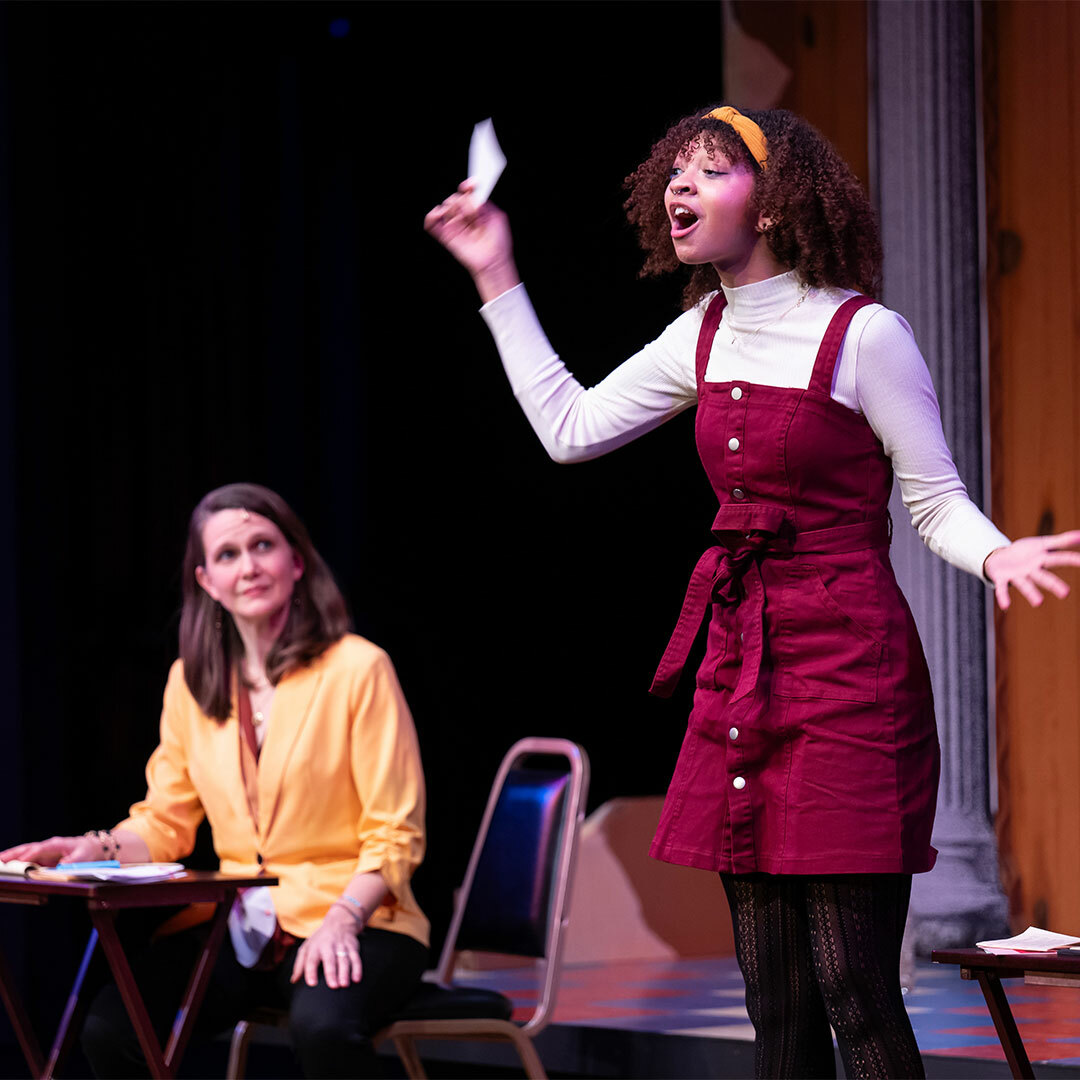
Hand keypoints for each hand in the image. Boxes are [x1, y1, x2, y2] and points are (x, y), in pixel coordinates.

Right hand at [0, 835, 103, 866]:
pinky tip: (6, 865)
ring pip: (24, 854)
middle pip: (28, 849)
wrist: (94, 848)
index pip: (41, 849)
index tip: (20, 861)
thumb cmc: (88, 852)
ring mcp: (44, 853)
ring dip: (10, 858)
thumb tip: (59, 868)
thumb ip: (71, 863)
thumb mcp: (83, 857)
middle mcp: (48, 847)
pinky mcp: (43, 859)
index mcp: (57, 844)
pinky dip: (16, 862)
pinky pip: (27, 860)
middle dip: (13, 854)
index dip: (30, 855)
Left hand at [290, 906, 361, 988]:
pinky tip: (357, 979)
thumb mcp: (306, 947)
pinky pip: (356, 958)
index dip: (311, 971)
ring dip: (345, 972)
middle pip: (330, 959)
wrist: (339, 922)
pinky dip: (357, 969)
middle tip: (333, 986)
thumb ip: (299, 964)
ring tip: (344, 985)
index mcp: (315, 947)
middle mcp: (329, 946)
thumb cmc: (320, 940)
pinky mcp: (353, 947)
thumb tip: (293, 981)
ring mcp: (342, 946)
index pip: (311, 960)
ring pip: (344, 959)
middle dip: (332, 972)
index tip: (312, 984)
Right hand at [424, 180, 519, 301]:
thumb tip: (470, 196)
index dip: (467, 186)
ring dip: (450, 208)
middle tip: (472, 214)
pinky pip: (431, 223)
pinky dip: (431, 216)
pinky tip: (438, 214)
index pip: (467, 192)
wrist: (493, 262)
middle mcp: (464, 215)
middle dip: (462, 202)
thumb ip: (484, 204)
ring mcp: (454, 225)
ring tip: (460, 219)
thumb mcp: (497, 217)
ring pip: (444, 206)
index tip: (470, 185)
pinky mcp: (445, 236)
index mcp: (476, 209)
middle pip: (455, 198)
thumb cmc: (498, 242)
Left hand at [984, 529, 1079, 609]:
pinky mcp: (1001, 578)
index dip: (1072, 559)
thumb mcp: (1042, 543)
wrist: (999, 557)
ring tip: (1038, 603)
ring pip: (1025, 585)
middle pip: (1044, 577)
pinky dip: (1003, 597)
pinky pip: (1002, 589)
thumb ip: (1061, 541)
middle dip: (1054, 585)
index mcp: (1042, 560)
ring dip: (1031, 593)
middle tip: (1065, 593)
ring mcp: (1017, 576)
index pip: (1059, 559)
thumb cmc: (1025, 552)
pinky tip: (1005, 606)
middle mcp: (1032, 571)